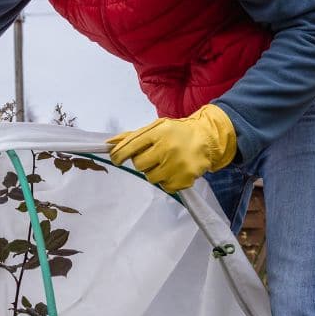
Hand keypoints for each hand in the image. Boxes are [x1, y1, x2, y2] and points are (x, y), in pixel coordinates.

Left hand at [107, 104, 237, 191]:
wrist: (206, 138)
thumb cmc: (176, 133)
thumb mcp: (155, 128)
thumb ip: (132, 136)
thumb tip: (108, 143)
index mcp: (158, 132)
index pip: (130, 146)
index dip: (119, 155)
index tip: (116, 159)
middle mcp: (167, 147)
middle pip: (139, 164)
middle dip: (142, 161)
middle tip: (152, 156)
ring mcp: (177, 164)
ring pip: (150, 177)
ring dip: (154, 172)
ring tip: (165, 163)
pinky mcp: (185, 178)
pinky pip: (165, 187)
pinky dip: (167, 181)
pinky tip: (174, 170)